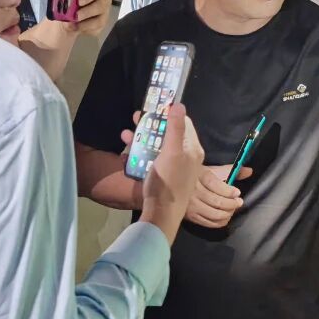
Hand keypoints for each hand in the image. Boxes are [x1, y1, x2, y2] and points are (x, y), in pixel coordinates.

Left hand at [67, 0, 109, 37]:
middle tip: (75, 15)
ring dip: (84, 23)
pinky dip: (84, 29)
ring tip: (71, 23)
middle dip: (87, 11)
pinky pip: (95, 29)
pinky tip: (74, 27)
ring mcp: (104, 13)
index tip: (79, 1)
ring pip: (99, 20)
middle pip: (101, 5)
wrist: (66, 12)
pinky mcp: (100, 25)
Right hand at [137, 103, 204, 243]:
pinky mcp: (165, 175)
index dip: (169, 113)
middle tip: (135, 118)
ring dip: (143, 136)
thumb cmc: (168, 182)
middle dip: (152, 124)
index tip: (153, 108)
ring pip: (159, 144)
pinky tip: (128, 152)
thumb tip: (179, 104)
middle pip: (169, 132)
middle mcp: (187, 155)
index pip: (184, 122)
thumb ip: (176, 128)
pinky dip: (141, 151)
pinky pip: (153, 157)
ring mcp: (175, 166)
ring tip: (127, 134)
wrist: (161, 214)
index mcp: (192, 148)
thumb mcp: (172, 152)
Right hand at [185, 164, 253, 228]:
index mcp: (199, 176)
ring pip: (214, 214)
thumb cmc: (197, 176)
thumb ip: (231, 170)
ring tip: (233, 209)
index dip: (229, 191)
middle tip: (239, 202)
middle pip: (217, 201)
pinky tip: (225, 217)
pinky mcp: (190, 216)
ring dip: (228, 213)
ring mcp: (191, 205)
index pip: (216, 186)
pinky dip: (220, 222)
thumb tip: (249, 171)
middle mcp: (194, 191)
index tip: (237, 193)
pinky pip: (208, 222)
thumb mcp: (212, 170)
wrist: (175, 183)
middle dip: (232, 204)